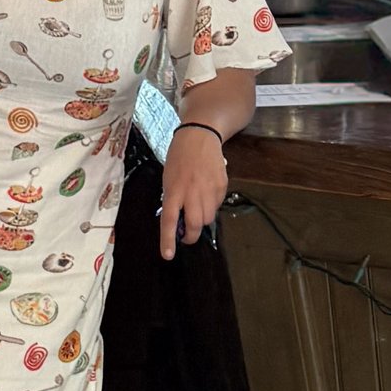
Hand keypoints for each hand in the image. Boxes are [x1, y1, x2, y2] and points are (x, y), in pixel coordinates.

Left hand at [157, 124, 228, 260]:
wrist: (200, 135)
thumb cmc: (179, 157)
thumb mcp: (168, 178)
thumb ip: (172, 199)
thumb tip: (177, 220)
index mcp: (174, 190)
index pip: (169, 220)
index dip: (168, 240)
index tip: (168, 255)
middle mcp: (191, 192)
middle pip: (194, 225)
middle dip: (190, 236)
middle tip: (186, 236)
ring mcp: (209, 189)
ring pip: (207, 218)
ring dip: (201, 220)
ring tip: (196, 208)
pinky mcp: (222, 186)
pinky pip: (217, 206)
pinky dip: (211, 206)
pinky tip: (207, 193)